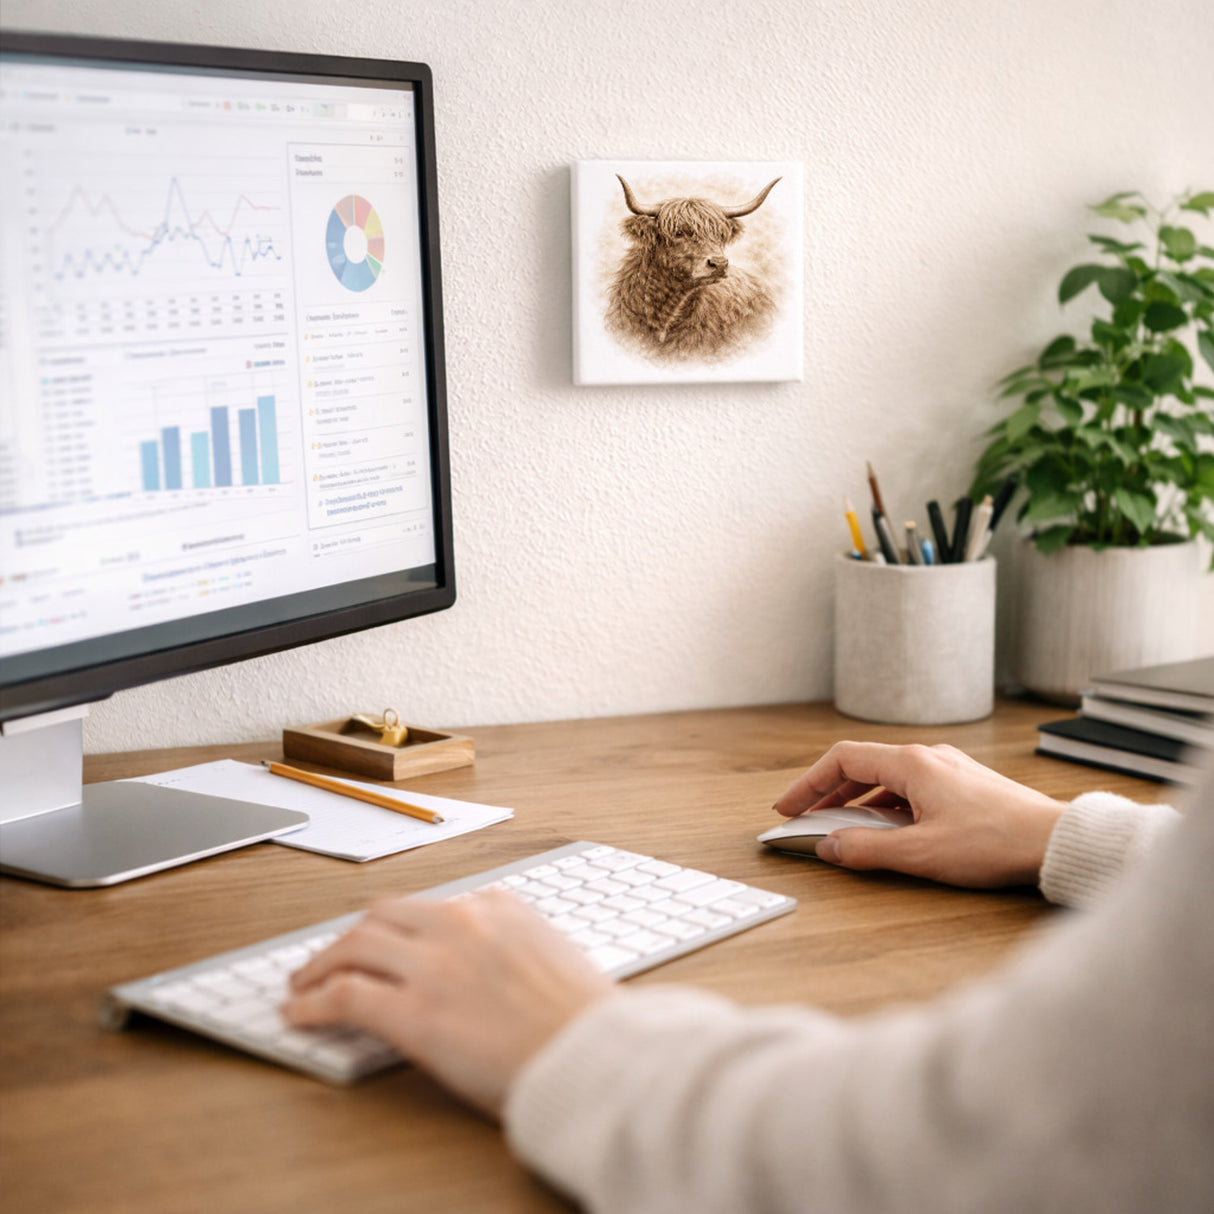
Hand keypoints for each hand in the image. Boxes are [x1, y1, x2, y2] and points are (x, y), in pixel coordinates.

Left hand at [283, 890, 611, 1117]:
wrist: (594, 1057)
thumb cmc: (585, 1022)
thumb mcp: (554, 958)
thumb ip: (514, 948)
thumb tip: (486, 969)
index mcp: (500, 906)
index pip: (432, 907)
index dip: (400, 929)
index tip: (388, 943)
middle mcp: (462, 922)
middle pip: (384, 914)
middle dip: (354, 935)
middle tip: (337, 956)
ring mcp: (434, 964)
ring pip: (355, 944)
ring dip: (323, 962)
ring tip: (305, 982)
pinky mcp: (413, 1013)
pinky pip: (346, 997)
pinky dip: (314, 1001)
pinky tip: (300, 1013)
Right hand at [772, 742, 1065, 888]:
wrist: (1055, 841)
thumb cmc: (995, 842)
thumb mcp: (920, 853)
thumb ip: (866, 850)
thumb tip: (828, 847)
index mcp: (911, 763)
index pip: (842, 759)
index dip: (808, 783)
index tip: (788, 806)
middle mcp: (927, 757)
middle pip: (861, 766)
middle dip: (828, 793)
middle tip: (805, 817)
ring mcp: (947, 769)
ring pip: (886, 778)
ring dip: (857, 801)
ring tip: (841, 827)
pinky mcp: (963, 787)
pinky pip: (910, 788)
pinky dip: (885, 806)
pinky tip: (887, 831)